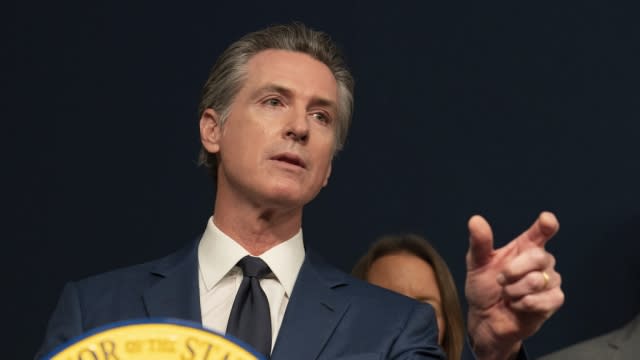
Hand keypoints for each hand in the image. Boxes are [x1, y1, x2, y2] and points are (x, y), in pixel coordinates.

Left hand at [465, 211, 564, 359]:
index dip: (546, 224)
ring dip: (514, 291)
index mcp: (525, 246)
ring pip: (537, 280)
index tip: (547, 219)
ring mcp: (550, 280)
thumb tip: (475, 220)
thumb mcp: (476, 264)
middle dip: (513, 271)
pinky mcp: (554, 301)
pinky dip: (523, 304)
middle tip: (500, 280)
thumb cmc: (484, 288)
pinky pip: (544, 300)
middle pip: (539, 257)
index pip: (542, 231)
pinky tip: (517, 305)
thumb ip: (479, 243)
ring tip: (507, 295)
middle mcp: (541, 261)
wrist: (485, 318)